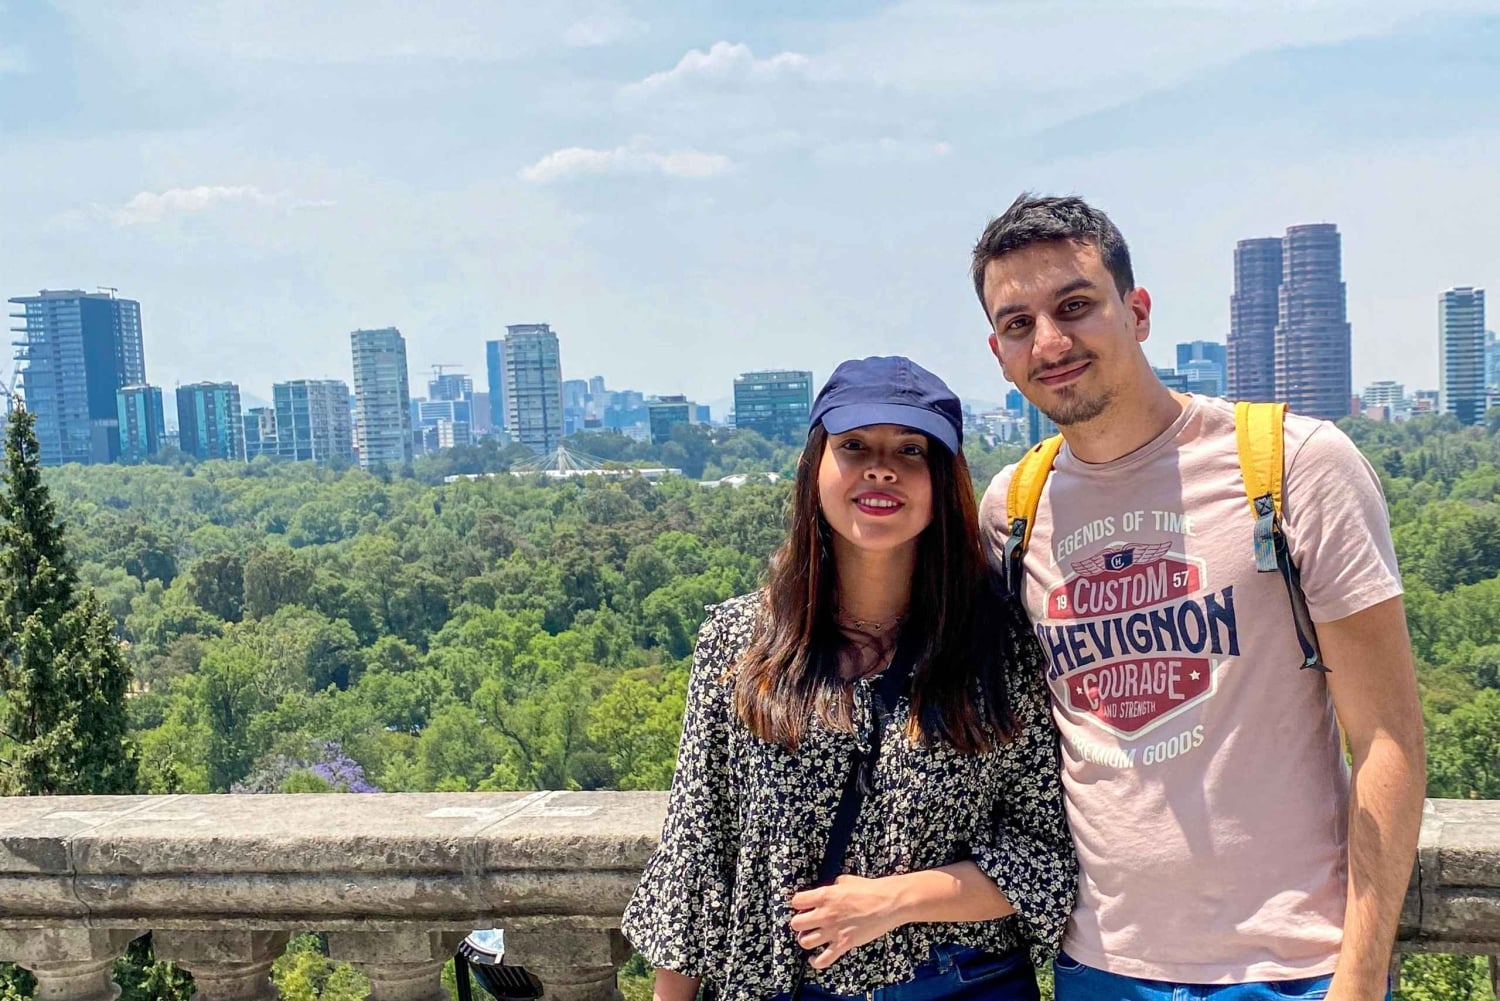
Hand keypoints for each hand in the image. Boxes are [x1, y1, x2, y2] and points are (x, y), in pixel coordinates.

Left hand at [788, 875, 902, 970]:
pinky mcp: (844, 944)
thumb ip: (833, 886)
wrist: (889, 903)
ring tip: (811, 937)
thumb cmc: (870, 889)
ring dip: (806, 940)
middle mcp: (825, 914)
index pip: (796, 901)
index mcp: (824, 896)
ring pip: (805, 942)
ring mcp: (833, 931)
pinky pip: (823, 959)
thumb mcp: (846, 880)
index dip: (799, 904)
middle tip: (807, 923)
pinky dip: (815, 961)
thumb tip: (829, 890)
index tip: (804, 906)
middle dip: (800, 923)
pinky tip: (814, 958)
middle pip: (796, 923)